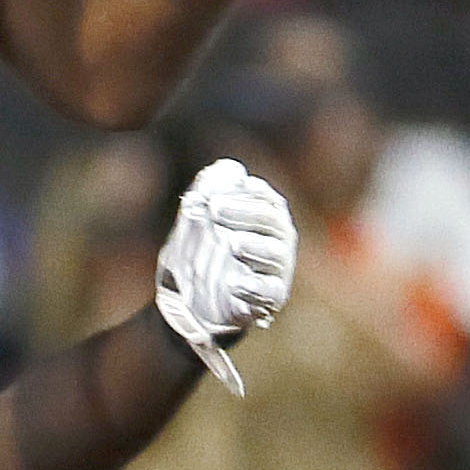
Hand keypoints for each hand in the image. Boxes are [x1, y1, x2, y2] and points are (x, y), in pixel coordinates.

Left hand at [155, 158, 298, 396]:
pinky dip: (253, 286)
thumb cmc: (202, 254)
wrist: (191, 302)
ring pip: (275, 254)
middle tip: (214, 210)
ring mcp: (277, 270)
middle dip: (244, 213)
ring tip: (232, 243)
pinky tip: (234, 282)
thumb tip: (227, 167)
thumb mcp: (199, 220)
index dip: (244, 193)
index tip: (218, 192)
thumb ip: (211, 191)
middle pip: (272, 221)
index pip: (265, 199)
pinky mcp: (270, 299)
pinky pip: (269, 291)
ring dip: (254, 247)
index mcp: (266, 218)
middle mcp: (277, 241)